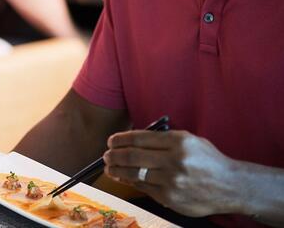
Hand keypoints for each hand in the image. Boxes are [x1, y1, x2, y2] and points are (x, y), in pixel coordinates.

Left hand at [103, 130, 239, 216]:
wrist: (230, 186)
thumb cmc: (208, 160)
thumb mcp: (189, 140)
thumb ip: (163, 139)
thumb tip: (133, 140)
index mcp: (177, 142)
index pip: (139, 138)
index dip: (120, 139)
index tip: (111, 141)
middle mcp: (173, 160)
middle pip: (132, 156)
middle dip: (113, 155)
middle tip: (106, 155)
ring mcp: (171, 181)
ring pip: (134, 173)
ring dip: (117, 170)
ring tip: (109, 167)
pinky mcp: (170, 197)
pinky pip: (143, 187)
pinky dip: (130, 181)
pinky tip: (124, 178)